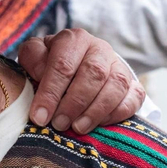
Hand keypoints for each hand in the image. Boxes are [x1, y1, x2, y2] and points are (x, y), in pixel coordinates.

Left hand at [16, 28, 144, 133]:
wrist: (77, 68)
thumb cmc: (50, 65)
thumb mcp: (34, 57)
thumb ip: (33, 59)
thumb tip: (40, 74)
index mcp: (73, 39)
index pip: (63, 64)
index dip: (51, 92)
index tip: (40, 116)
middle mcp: (99, 48)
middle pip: (93, 73)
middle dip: (74, 103)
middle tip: (59, 124)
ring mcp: (119, 65)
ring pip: (116, 85)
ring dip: (96, 110)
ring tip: (78, 128)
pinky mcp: (133, 85)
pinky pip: (133, 98)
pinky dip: (117, 113)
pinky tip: (99, 125)